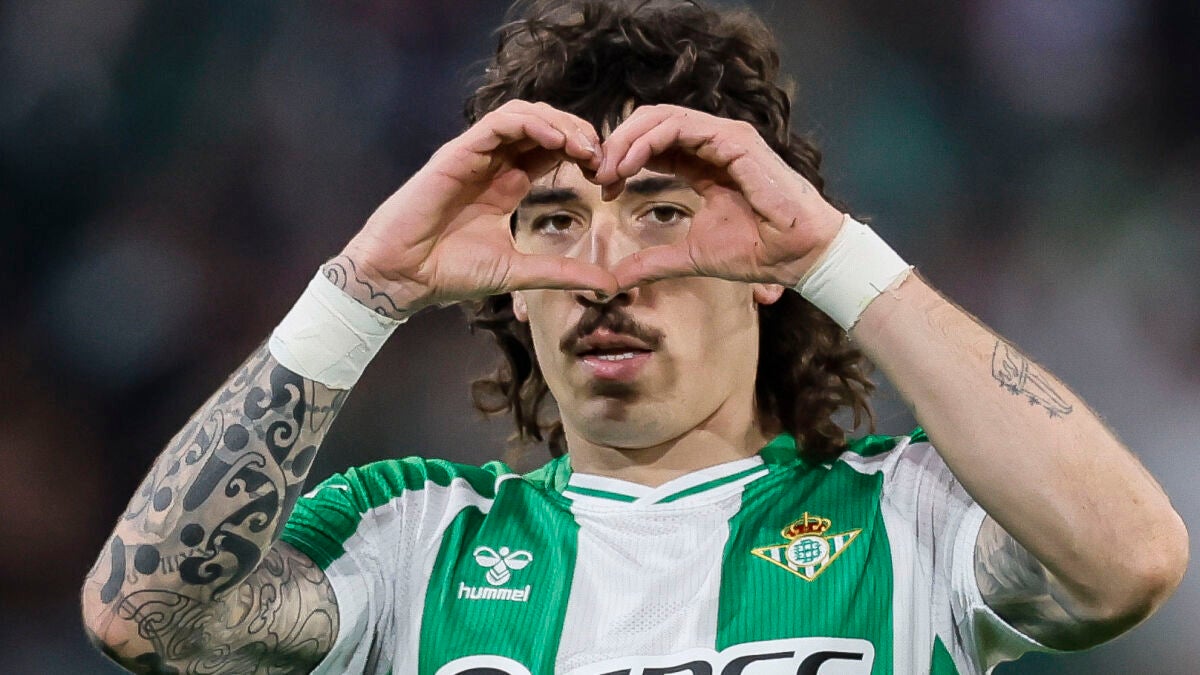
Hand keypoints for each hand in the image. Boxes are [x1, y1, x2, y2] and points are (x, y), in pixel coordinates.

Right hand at [338, 100, 617, 314]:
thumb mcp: (520, 272)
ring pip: (524, 115)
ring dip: (559, 123)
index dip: (583, 154)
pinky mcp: (457, 152)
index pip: (552, 151)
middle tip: (603, 157)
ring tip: (583, 146)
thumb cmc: (450, 273)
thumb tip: (608, 284)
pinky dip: (531, 123)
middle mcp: (492, 163)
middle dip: (579, 133)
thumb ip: (563, 272)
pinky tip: (555, 140)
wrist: (403, 277)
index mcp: (506, 184)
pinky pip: (499, 122)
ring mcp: (475, 154)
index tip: (607, 175)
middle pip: (544, 126)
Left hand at [595, 105, 845, 289]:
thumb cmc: (757, 251)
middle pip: (651, 123)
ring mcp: (724, 137)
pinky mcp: (734, 140)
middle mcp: (712, 143)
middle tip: (597, 174)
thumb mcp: (690, 256)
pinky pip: (680, 127)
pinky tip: (629, 165)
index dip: (623, 160)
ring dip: (627, 140)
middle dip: (618, 144)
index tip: (602, 188)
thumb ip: (652, 262)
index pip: (654, 144)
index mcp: (704, 162)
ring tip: (608, 169)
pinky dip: (648, 141)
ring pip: (661, 117)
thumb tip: (613, 280)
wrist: (797, 255)